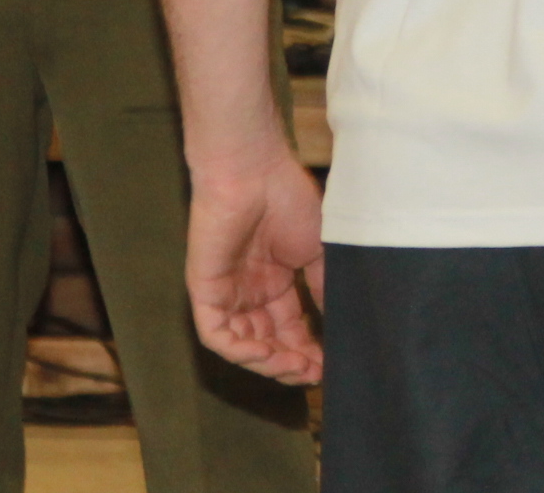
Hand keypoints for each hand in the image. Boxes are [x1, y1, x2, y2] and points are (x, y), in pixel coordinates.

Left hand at [185, 145, 326, 381]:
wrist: (254, 169)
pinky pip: (216, 335)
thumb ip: (322, 288)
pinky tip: (267, 353)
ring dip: (268, 362)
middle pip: (267, 343)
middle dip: (290, 363)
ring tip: (296, 366)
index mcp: (274, 281)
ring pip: (242, 346)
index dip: (308, 351)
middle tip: (315, 373)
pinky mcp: (204, 290)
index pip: (289, 330)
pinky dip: (240, 351)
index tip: (330, 365)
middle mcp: (248, 291)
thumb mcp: (317, 250)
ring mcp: (225, 292)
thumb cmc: (286, 197)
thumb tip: (340, 324)